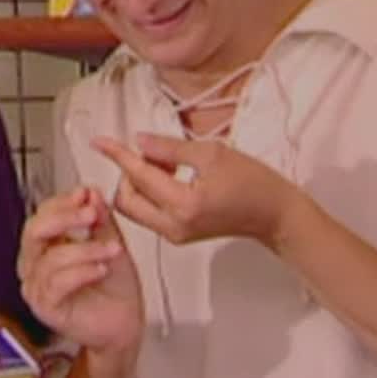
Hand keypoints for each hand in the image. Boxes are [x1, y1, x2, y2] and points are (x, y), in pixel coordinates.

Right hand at [17, 187, 141, 354]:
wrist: (126, 325)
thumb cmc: (115, 290)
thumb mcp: (111, 244)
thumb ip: (101, 220)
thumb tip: (91, 193)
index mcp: (47, 245)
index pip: (42, 214)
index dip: (62, 202)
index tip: (85, 193)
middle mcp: (36, 264)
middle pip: (34, 231)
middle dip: (64, 218)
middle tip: (90, 214)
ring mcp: (38, 287)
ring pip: (50, 258)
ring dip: (85, 249)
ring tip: (112, 249)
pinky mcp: (46, 308)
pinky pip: (56, 284)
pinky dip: (81, 272)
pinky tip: (100, 269)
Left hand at [92, 133, 299, 247]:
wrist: (276, 214)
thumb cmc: (254, 183)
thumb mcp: (211, 153)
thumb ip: (169, 147)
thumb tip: (139, 142)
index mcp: (183, 204)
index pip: (138, 176)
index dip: (117, 154)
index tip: (99, 142)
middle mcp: (174, 225)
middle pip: (126, 199)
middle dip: (130, 172)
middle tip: (154, 152)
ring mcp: (175, 234)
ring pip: (135, 207)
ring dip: (140, 182)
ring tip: (168, 161)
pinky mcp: (178, 235)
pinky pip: (149, 213)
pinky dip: (150, 192)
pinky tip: (171, 175)